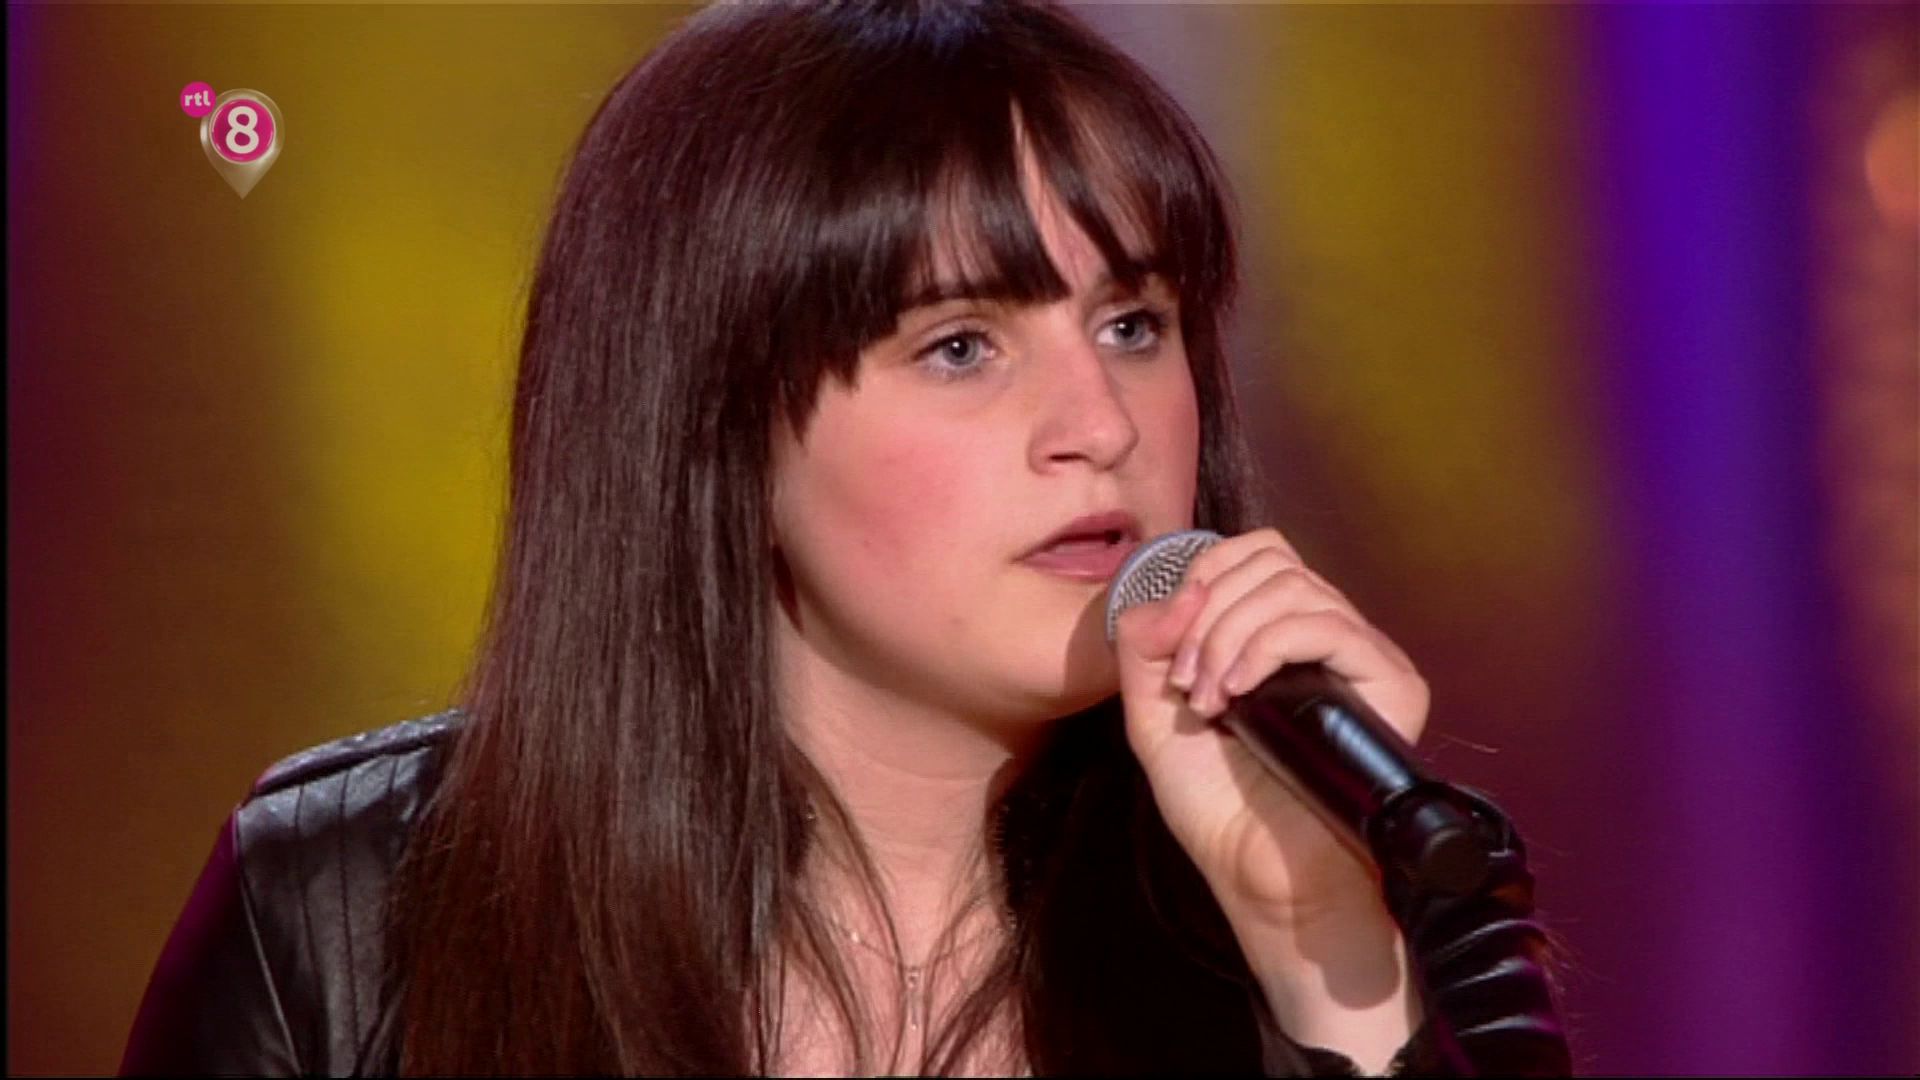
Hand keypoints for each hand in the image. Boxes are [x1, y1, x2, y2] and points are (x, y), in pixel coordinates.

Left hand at [1111, 527, 1431, 926]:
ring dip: (1227, 636)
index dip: (1203, 576)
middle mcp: (1327, 636)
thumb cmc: (1218, 805)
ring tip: (1208, 701)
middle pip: (1271, 559)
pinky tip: (1239, 694)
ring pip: (1293, 586)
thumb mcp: (1154, 714)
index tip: (1171, 646)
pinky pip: (1326, 624)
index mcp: (1279, 634)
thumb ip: (1144, 645)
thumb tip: (1176, 592)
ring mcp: (1362, 656)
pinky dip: (1265, 647)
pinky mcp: (1390, 682)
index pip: (1256, 553)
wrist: (1261, 874)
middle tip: (1186, 683)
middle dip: (1207, 611)